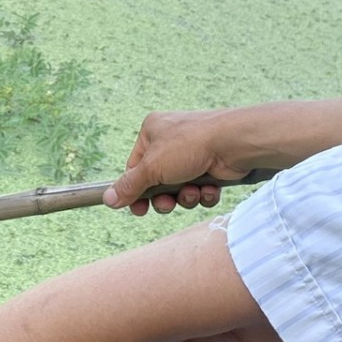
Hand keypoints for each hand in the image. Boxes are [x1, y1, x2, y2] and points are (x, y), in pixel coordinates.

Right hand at [105, 108, 250, 214]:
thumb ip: (129, 185)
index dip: (136, 191)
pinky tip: (209, 188)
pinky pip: (200, 189)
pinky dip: (203, 193)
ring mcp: (193, 154)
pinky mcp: (211, 167)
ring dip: (186, 197)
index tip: (139, 210)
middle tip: (168, 203)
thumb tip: (108, 199)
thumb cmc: (189, 146)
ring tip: (193, 191)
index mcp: (152, 132)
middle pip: (158, 182)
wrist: (233, 143)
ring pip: (180, 189)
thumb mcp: (152, 167)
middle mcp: (171, 140)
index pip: (135, 167)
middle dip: (165, 197)